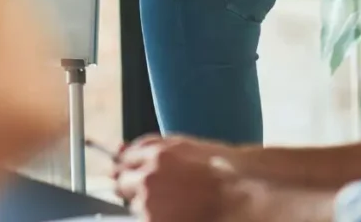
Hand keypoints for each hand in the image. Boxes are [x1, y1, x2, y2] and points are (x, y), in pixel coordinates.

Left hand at [114, 138, 240, 221]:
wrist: (239, 194)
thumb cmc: (220, 169)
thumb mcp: (184, 146)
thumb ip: (150, 146)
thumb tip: (122, 150)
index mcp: (155, 153)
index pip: (123, 159)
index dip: (127, 166)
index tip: (128, 171)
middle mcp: (148, 178)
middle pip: (121, 184)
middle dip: (132, 186)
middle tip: (156, 191)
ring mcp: (149, 205)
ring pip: (134, 205)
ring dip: (145, 204)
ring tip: (176, 202)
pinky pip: (145, 219)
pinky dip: (156, 217)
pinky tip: (178, 212)